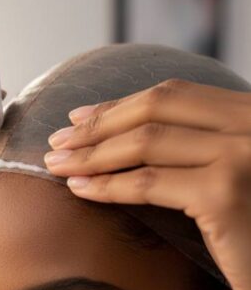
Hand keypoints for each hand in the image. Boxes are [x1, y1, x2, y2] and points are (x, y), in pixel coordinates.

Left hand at [43, 78, 250, 289]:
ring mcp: (242, 154)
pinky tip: (80, 189)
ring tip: (57, 163)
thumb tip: (139, 139)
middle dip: (97, 124)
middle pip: (155, 108)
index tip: (80, 116)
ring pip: (146, 142)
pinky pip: (148, 183)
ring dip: (92, 152)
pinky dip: (107, 185)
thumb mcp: (236, 172)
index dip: (120, 104)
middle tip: (59, 139)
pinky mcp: (227, 194)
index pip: (175, 95)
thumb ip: (202, 149)